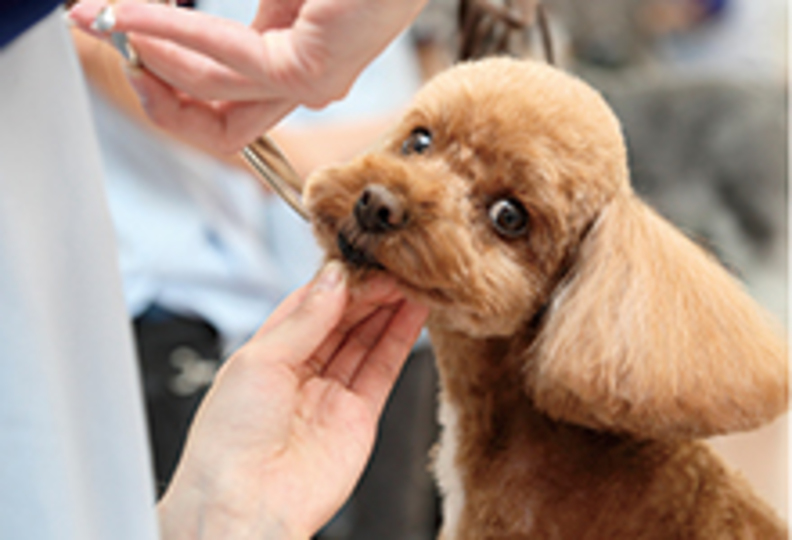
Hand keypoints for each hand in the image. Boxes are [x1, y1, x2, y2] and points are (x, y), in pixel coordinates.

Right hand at [68, 0, 426, 152]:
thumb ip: (211, 23)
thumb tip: (139, 17)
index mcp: (291, 59)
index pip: (219, 101)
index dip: (159, 78)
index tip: (114, 33)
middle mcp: (301, 82)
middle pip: (215, 127)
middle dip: (150, 88)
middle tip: (105, 39)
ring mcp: (306, 83)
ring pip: (210, 102)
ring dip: (150, 59)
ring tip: (109, 19)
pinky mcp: (307, 70)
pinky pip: (221, 66)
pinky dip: (171, 37)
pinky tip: (132, 16)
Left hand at [157, 262, 428, 538]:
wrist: (246, 505)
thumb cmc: (229, 442)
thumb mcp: (260, 360)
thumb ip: (304, 319)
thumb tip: (333, 279)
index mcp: (267, 355)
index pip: (309, 306)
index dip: (338, 283)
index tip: (363, 261)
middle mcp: (300, 373)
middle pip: (342, 321)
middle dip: (368, 293)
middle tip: (395, 267)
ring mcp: (330, 395)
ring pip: (366, 341)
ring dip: (389, 310)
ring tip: (411, 281)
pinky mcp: (359, 417)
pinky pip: (383, 369)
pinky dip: (399, 340)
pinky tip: (413, 313)